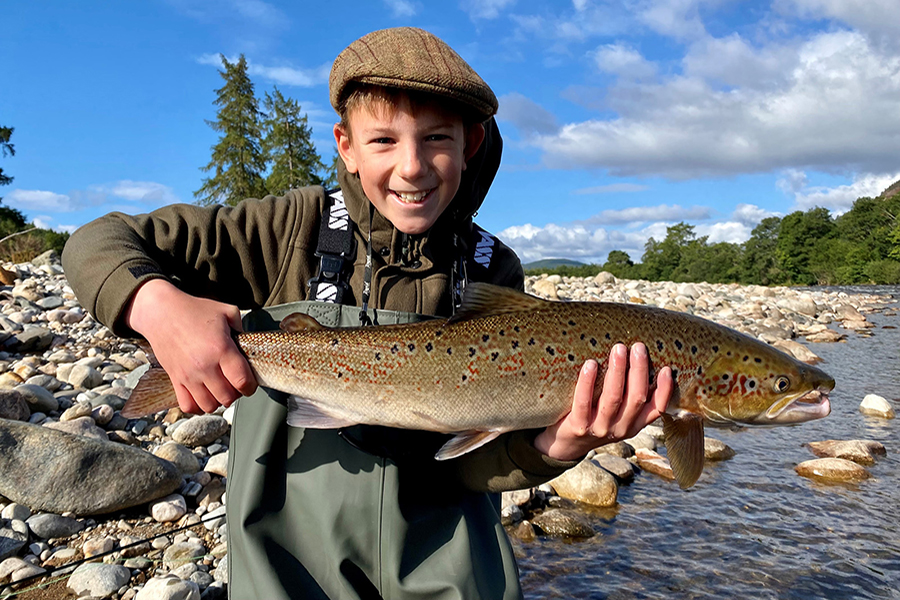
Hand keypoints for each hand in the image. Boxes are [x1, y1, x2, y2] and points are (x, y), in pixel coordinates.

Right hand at [124, 279, 256, 413]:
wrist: (161, 312)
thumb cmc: (194, 310)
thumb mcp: (226, 311)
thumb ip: (242, 328)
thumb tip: (247, 343)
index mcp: (221, 349)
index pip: (242, 381)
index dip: (250, 386)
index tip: (249, 382)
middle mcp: (205, 366)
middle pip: (228, 397)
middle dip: (236, 393)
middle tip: (234, 384)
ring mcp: (188, 375)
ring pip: (209, 405)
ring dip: (218, 401)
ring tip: (219, 389)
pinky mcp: (175, 379)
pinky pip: (188, 406)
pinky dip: (198, 405)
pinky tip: (203, 394)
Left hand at [534, 343, 672, 460]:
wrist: (566, 444)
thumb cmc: (594, 419)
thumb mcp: (618, 414)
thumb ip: (629, 396)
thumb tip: (641, 359)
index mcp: (634, 424)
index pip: (656, 409)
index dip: (664, 390)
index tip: (667, 369)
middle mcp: (621, 428)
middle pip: (636, 398)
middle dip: (639, 370)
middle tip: (638, 347)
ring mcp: (600, 429)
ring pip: (613, 398)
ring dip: (617, 371)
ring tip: (618, 349)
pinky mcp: (579, 427)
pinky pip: (583, 402)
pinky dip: (587, 382)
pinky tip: (591, 364)